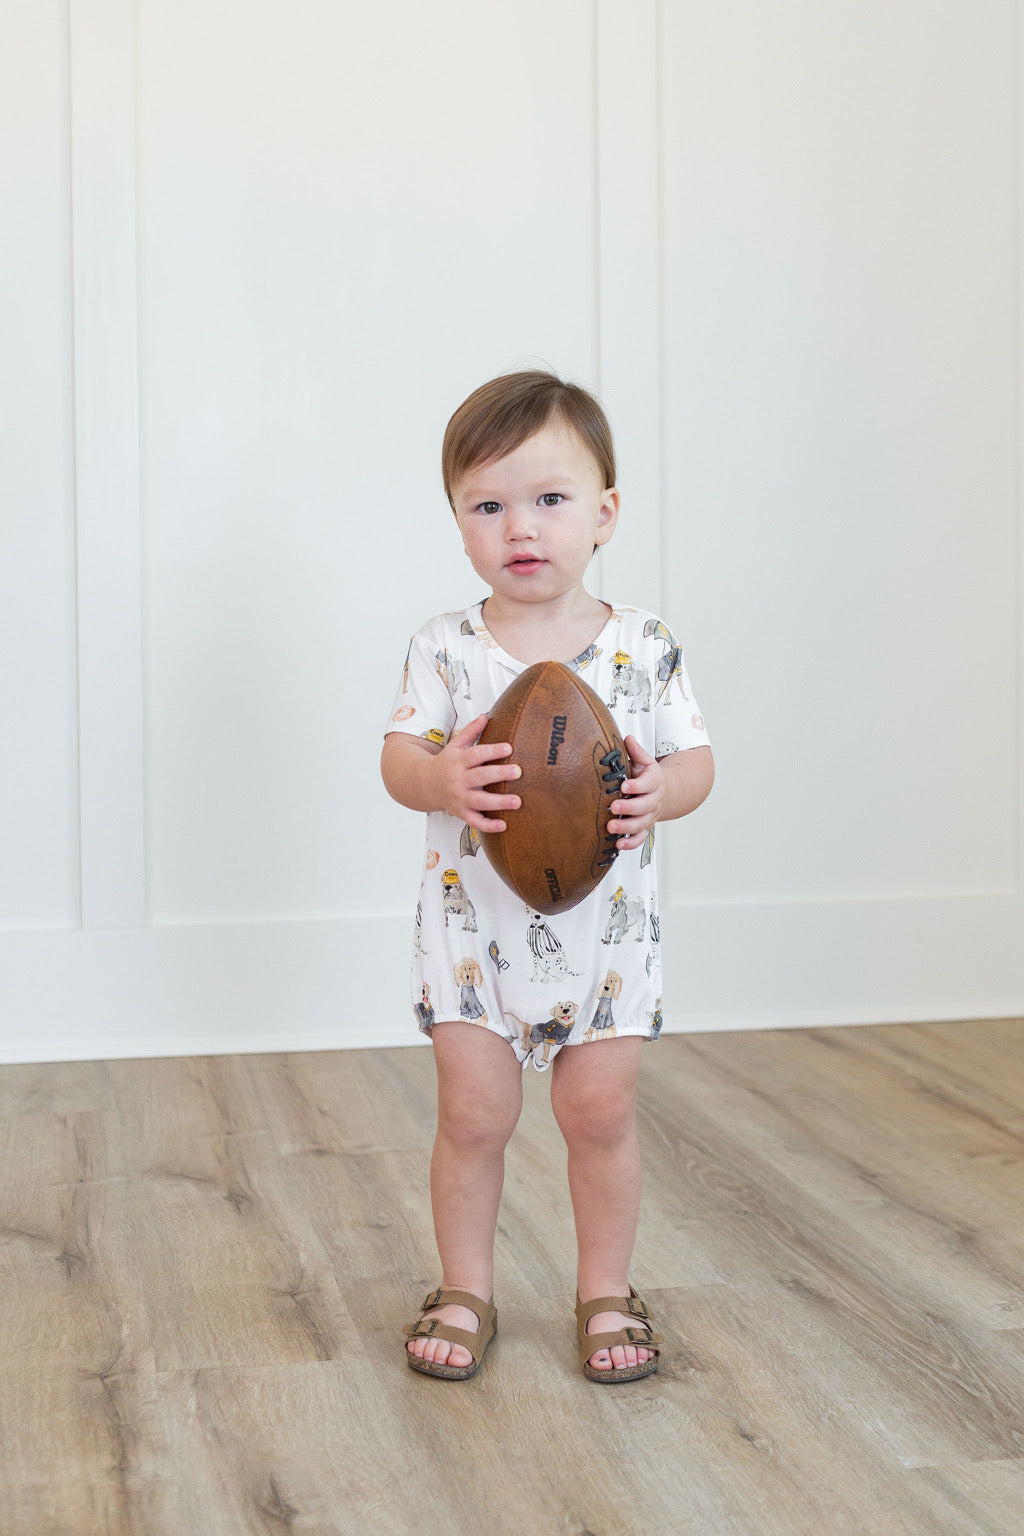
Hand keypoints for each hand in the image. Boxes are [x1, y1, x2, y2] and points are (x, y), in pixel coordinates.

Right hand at [432, 714, 521, 832]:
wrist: (424, 784)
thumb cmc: (446, 763)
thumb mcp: (455, 745)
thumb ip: (471, 731)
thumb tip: (485, 715)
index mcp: (458, 761)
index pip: (476, 754)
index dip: (492, 751)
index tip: (509, 747)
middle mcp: (458, 780)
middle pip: (480, 777)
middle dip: (499, 774)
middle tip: (518, 771)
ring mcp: (459, 798)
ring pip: (479, 801)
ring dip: (499, 802)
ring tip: (517, 801)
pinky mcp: (461, 813)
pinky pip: (474, 821)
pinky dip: (488, 826)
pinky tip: (503, 825)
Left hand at [608, 736, 664, 849]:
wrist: (665, 794)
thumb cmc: (649, 777)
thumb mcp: (646, 761)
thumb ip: (636, 751)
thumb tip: (627, 738)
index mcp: (654, 782)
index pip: (648, 784)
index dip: (637, 786)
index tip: (624, 786)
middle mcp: (653, 800)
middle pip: (644, 806)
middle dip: (629, 808)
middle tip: (614, 807)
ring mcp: (649, 816)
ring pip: (641, 824)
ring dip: (626, 827)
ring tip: (611, 827)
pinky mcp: (645, 827)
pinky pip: (639, 838)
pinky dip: (630, 843)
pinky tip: (617, 844)